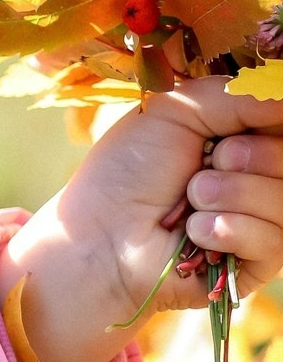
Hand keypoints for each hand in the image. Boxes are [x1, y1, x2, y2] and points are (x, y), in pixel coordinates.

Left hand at [0, 77, 282, 361]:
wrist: (98, 235)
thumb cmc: (127, 169)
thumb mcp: (175, 111)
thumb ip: (238, 95)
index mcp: (245, 140)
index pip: (282, 127)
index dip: (270, 124)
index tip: (234, 131)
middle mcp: (260, 180)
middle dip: (247, 158)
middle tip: (207, 164)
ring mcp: (262, 223)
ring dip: (232, 194)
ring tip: (191, 198)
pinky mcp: (257, 265)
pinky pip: (275, 242)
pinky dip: (229, 230)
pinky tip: (195, 233)